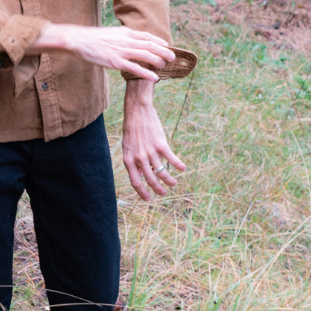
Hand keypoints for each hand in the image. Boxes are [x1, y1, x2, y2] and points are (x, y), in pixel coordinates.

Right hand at [27, 23, 174, 82]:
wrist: (80, 40)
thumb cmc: (94, 38)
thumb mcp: (112, 33)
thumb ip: (124, 36)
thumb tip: (133, 39)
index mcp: (125, 32)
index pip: (147, 36)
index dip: (159, 41)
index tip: (167, 45)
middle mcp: (126, 40)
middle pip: (150, 45)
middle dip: (163, 51)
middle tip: (172, 57)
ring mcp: (121, 51)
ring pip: (145, 55)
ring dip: (158, 60)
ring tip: (166, 66)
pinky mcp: (116, 62)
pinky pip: (135, 68)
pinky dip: (147, 73)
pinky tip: (154, 78)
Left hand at [122, 79, 184, 200]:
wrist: (137, 111)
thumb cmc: (132, 129)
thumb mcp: (127, 147)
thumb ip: (133, 161)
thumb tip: (142, 175)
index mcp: (128, 160)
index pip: (135, 182)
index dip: (142, 193)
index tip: (148, 199)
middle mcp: (139, 158)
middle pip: (151, 180)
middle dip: (158, 190)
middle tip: (164, 194)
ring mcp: (150, 152)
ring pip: (162, 172)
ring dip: (169, 181)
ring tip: (174, 184)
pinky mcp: (161, 145)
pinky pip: (172, 159)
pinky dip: (178, 165)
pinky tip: (183, 168)